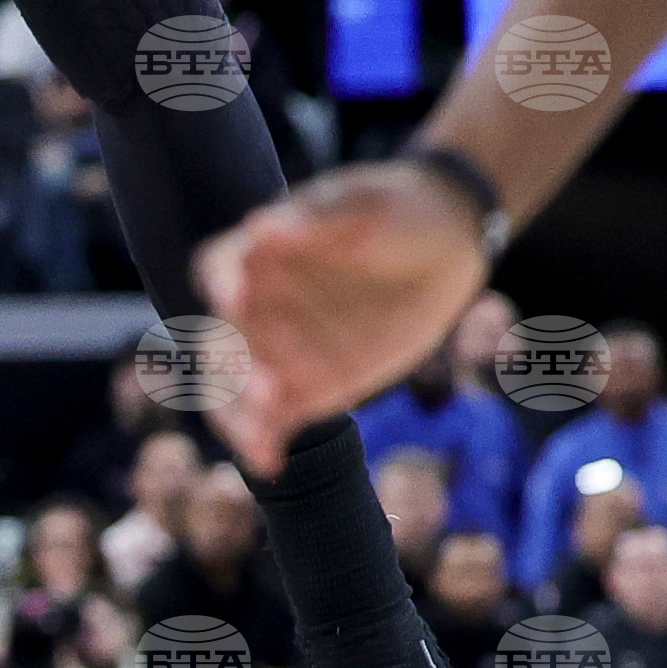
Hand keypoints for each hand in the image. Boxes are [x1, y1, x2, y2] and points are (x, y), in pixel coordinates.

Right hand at [195, 162, 489, 471]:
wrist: (446, 244)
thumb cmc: (399, 209)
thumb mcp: (365, 206)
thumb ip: (315, 223)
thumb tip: (260, 227)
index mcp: (261, 250)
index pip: (220, 266)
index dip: (220, 282)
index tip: (236, 296)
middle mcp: (260, 302)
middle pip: (220, 339)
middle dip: (231, 367)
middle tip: (262, 388)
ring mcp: (283, 347)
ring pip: (237, 387)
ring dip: (241, 413)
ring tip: (261, 439)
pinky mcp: (312, 385)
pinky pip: (277, 417)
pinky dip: (266, 439)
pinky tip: (270, 461)